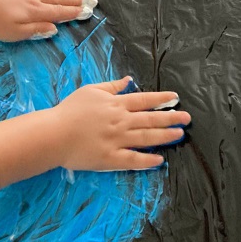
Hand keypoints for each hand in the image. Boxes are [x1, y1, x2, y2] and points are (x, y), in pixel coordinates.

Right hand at [50, 77, 189, 169]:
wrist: (53, 134)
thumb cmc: (70, 110)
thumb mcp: (91, 90)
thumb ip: (112, 86)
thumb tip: (129, 80)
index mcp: (116, 104)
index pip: (144, 100)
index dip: (161, 99)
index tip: (175, 99)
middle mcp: (120, 121)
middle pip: (150, 119)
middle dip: (171, 118)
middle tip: (187, 119)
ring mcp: (117, 140)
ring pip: (146, 138)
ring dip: (165, 137)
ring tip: (179, 135)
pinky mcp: (110, 158)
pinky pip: (133, 160)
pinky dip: (147, 161)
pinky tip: (160, 161)